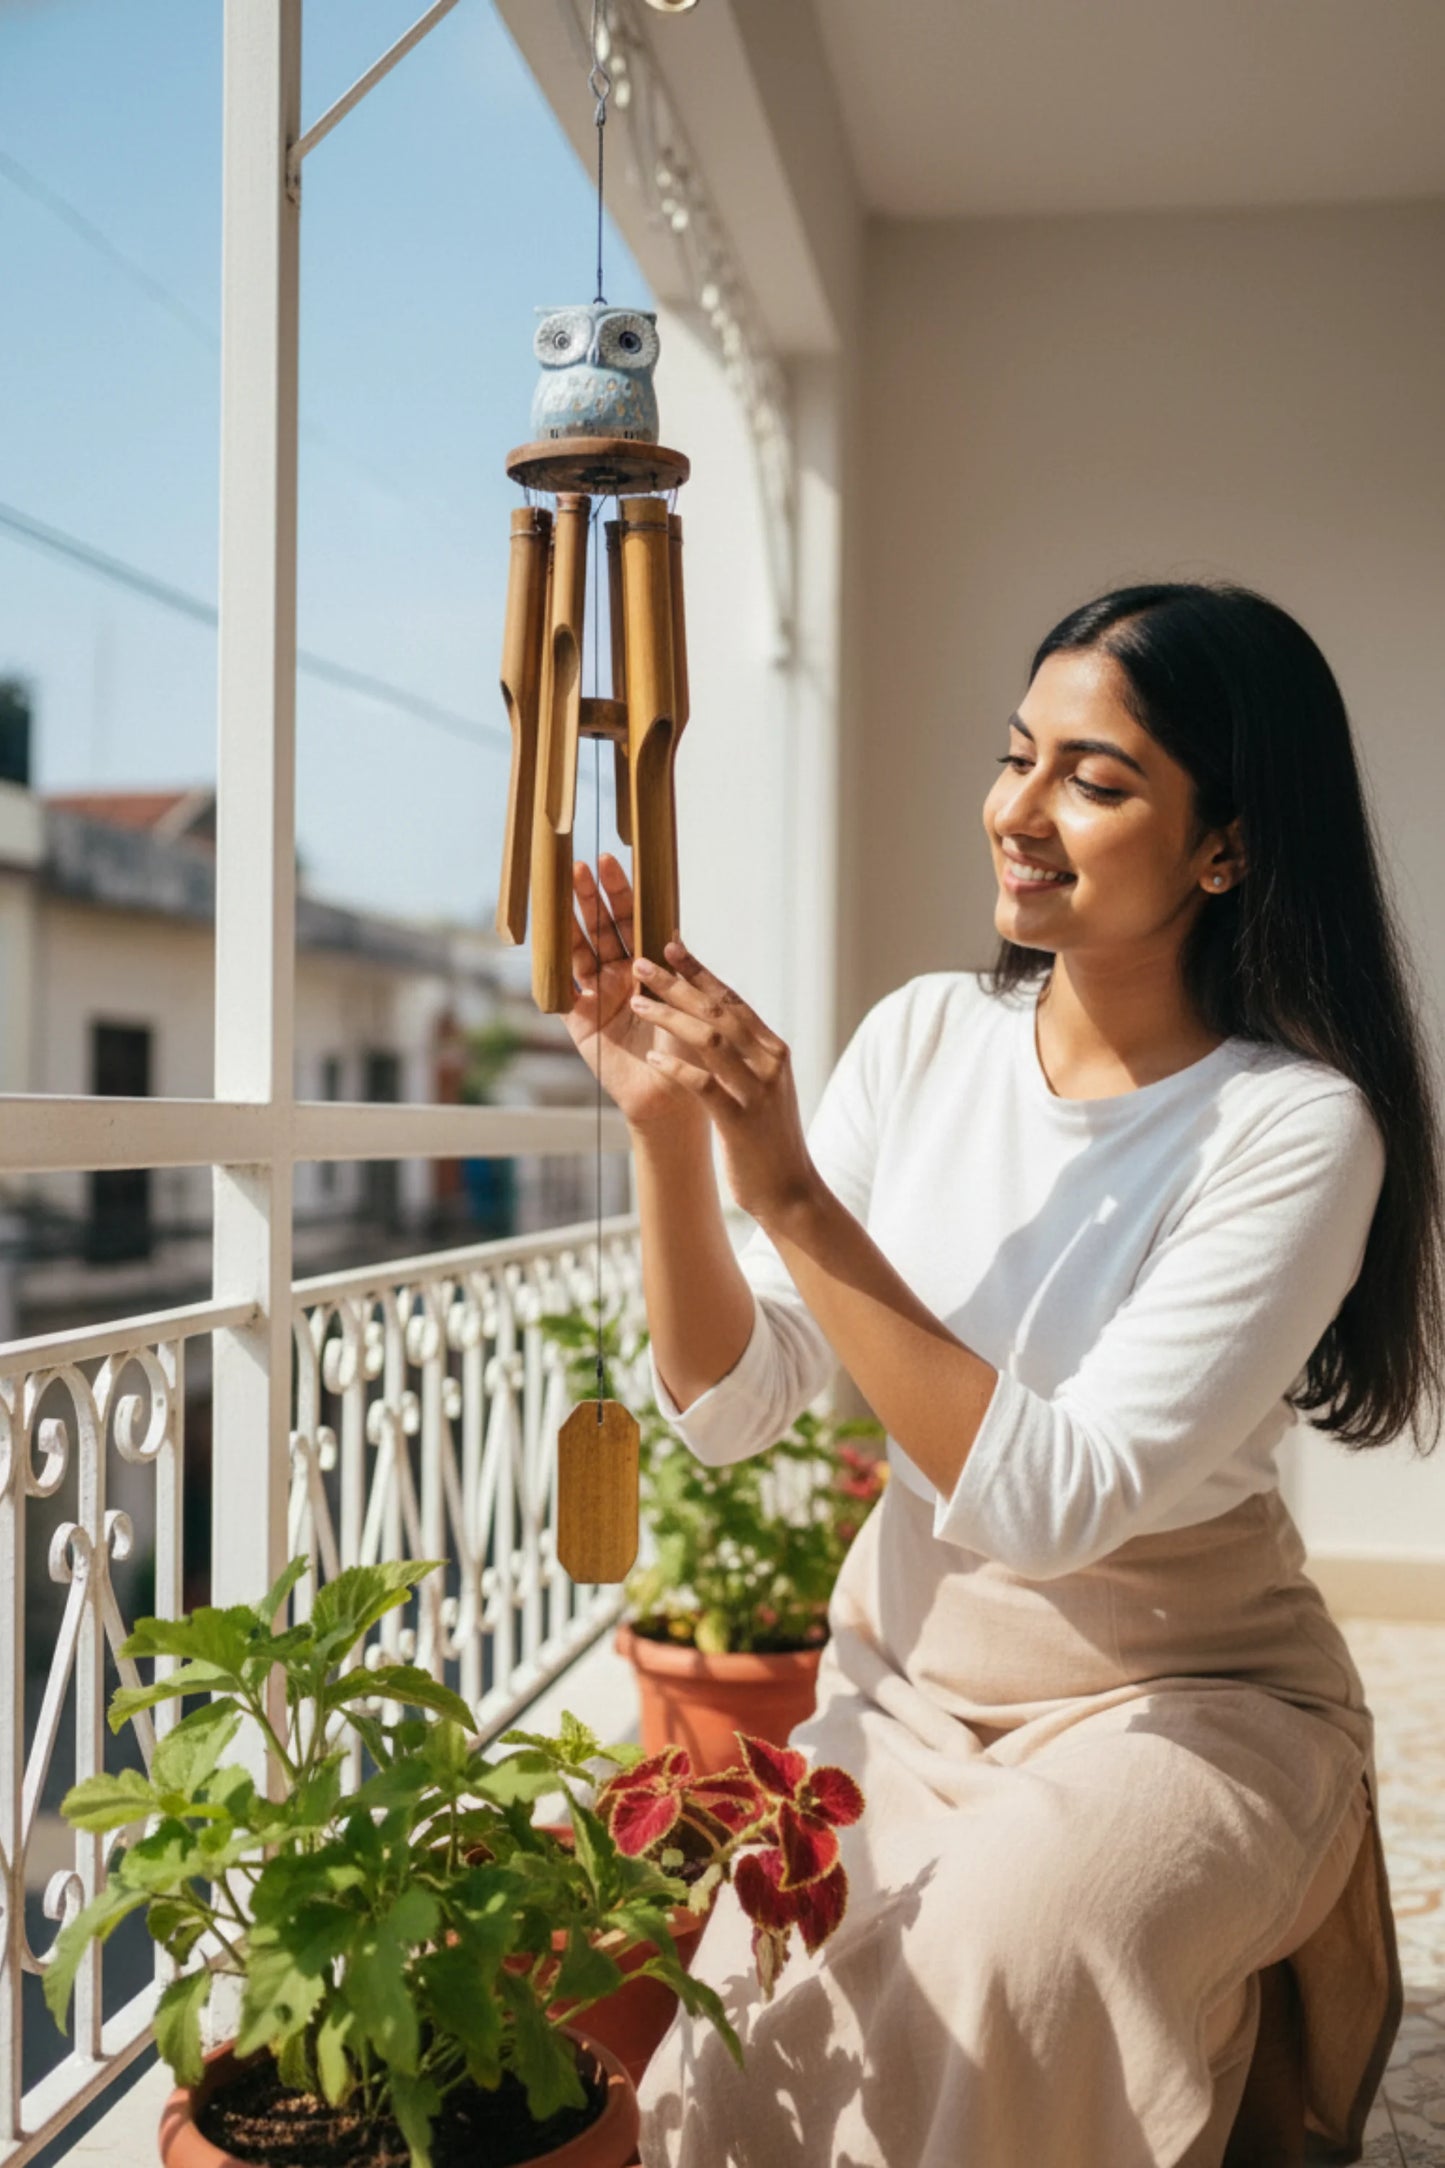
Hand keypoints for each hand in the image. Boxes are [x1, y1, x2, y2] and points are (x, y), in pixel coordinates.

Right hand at [563, 855, 706, 1133]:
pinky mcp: (579, 1019)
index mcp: (651, 965)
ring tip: (563, 887)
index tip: (614, 860)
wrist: (673, 1096)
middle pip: (604, 927)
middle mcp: (622, 974)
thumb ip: (674, 970)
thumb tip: (669, 931)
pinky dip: (553, 963)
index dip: (623, 892)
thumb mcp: (686, 1002)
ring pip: (581, 947)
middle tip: (584, 865)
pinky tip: (546, 934)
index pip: (634, 920)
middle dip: (594, 896)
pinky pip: (561, 986)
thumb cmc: (690, 1049)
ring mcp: (597, 993)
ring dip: (572, 918)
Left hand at [627, 936, 821, 1228]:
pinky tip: (652, 1056)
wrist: (790, 1190)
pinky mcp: (741, 1120)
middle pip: (717, 1010)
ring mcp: (757, 1091)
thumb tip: (710, 1023)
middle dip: (676, 983)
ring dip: (669, 1017)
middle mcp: (769, 1063)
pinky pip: (703, 1085)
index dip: (699, 971)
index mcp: (773, 1050)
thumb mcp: (762, 1087)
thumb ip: (744, 1055)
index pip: (732, 1000)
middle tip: (641, 963)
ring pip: (709, 1040)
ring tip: (637, 1002)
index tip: (669, 947)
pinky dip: (676, 1067)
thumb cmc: (767, 1138)